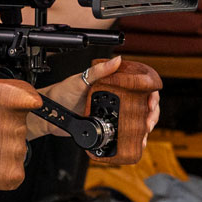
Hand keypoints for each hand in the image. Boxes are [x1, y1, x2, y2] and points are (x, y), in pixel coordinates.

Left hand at [32, 56, 161, 141]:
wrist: (49, 115)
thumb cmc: (62, 93)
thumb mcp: (81, 80)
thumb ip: (99, 71)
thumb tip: (118, 60)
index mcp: (113, 84)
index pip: (139, 87)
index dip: (150, 94)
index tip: (151, 102)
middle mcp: (115, 98)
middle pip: (141, 105)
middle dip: (150, 114)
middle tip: (148, 122)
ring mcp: (111, 114)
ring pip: (135, 120)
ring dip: (144, 128)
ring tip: (144, 134)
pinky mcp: (106, 128)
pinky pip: (124, 133)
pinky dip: (133, 138)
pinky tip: (137, 142)